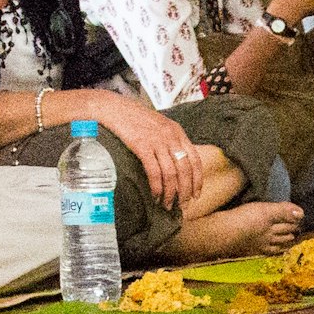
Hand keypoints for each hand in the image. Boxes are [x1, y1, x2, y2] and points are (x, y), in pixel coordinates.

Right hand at [85, 93, 201, 211]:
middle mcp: (171, 137)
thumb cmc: (135, 119)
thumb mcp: (160, 126)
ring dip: (170, 193)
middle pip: (185, 170)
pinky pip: (154, 172)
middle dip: (185, 191)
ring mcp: (157, 142)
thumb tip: (177, 164)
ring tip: (167, 204)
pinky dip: (157, 187)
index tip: (196, 194)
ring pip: (171, 173)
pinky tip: (155, 195)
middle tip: (182, 205)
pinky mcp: (142, 146)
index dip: (197, 180)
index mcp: (178, 133)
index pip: (195, 160)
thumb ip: (170, 141)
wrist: (116, 109)